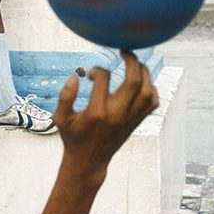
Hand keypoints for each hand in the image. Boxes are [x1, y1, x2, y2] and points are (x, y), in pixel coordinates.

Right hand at [53, 51, 158, 184]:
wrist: (89, 162)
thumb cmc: (73, 137)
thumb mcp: (61, 118)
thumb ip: (65, 96)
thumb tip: (75, 76)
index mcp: (97, 112)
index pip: (104, 78)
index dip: (98, 70)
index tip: (93, 74)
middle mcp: (117, 114)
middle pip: (133, 81)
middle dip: (131, 60)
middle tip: (125, 51)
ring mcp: (130, 119)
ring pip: (147, 90)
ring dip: (144, 72)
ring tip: (135, 63)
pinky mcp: (137, 122)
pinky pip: (152, 102)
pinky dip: (151, 88)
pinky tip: (142, 81)